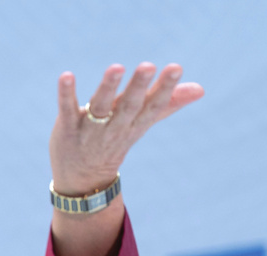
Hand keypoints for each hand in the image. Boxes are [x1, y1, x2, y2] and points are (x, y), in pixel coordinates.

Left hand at [49, 63, 203, 195]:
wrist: (82, 179)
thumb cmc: (114, 142)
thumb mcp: (141, 124)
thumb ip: (167, 104)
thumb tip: (200, 89)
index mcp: (134, 124)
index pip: (152, 106)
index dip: (164, 89)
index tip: (175, 68)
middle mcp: (114, 127)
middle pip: (128, 106)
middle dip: (138, 87)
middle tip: (148, 66)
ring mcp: (89, 129)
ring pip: (100, 107)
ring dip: (108, 88)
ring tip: (116, 67)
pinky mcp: (66, 128)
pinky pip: (66, 109)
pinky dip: (66, 94)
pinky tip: (66, 76)